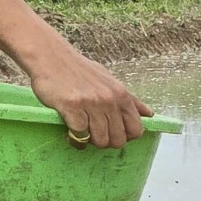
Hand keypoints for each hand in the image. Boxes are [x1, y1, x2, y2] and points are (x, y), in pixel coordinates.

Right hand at [24, 39, 151, 148]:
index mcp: (121, 94)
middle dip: (107, 142)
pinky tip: (70, 132)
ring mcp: (91, 104)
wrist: (51, 57)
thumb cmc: (80, 71)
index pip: (136, 128)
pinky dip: (75, 139)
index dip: (126, 136)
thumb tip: (149, 114)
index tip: (113, 133)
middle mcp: (109, 99)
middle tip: (95, 135)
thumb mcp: (109, 81)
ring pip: (100, 140)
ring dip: (90, 141)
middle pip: (118, 139)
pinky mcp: (72, 108)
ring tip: (83, 132)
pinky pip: (80, 136)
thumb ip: (130, 100)